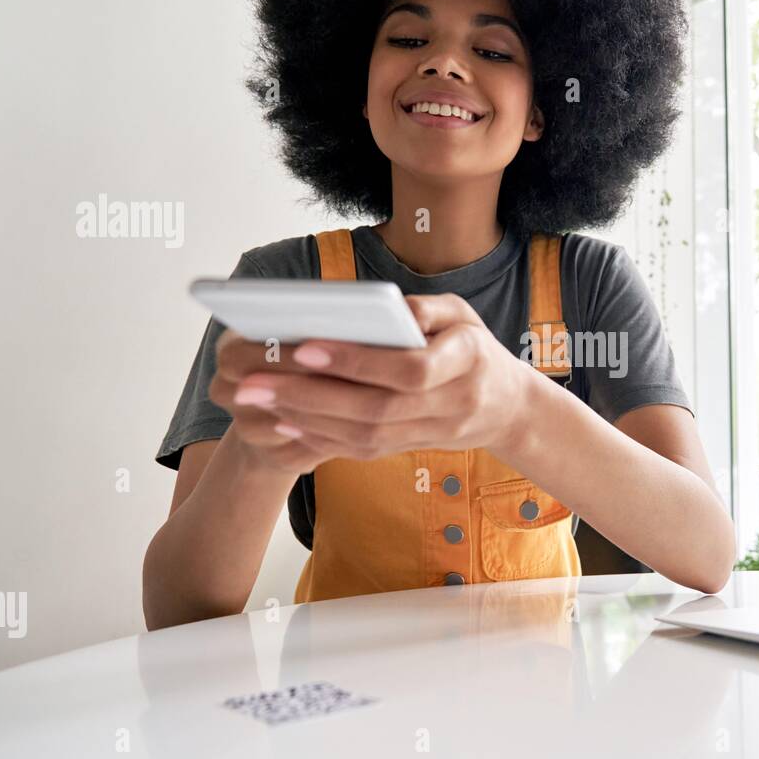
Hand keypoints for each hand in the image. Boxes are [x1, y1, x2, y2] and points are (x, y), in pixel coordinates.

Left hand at [211, 293, 538, 465]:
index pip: (409, 370)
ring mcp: (431, 433)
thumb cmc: (473, 347)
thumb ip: (427, 309)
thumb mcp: (463, 314)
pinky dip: (320, 437)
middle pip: (375, 409)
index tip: (304, 348)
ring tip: (257, 397)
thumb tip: (386, 309)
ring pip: (364, 435)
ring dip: (306, 419)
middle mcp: (452, 404)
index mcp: (467, 361)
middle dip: (310, 396)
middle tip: (254, 381)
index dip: (357, 363)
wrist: (505, 407)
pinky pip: (362, 449)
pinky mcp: (410, 448)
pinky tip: (282, 420)